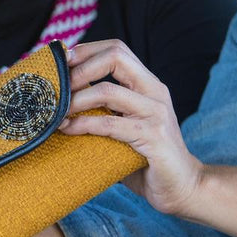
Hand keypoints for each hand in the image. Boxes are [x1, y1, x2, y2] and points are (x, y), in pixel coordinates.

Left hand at [58, 40, 203, 215]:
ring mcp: (155, 113)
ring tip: (55, 113)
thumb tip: (57, 101)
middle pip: (116, 57)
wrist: (181, 186)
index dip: (86, 51)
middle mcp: (154, 92)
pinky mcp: (152, 137)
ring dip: (75, 99)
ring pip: (108, 91)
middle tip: (56, 88)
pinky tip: (67, 129)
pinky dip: (83, 125)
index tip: (59, 63)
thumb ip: (100, 110)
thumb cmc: (143, 157)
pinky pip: (110, 124)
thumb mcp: (121, 125)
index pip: (117, 49)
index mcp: (147, 84)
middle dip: (80, 68)